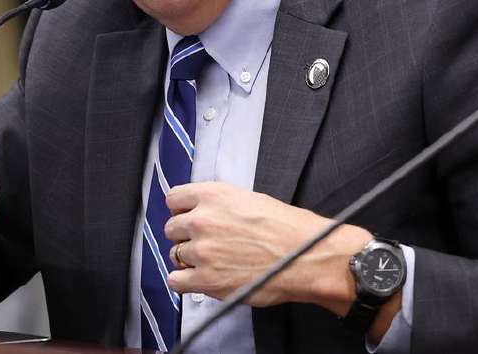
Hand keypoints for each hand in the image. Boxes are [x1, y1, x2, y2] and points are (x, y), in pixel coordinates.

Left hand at [163, 182, 371, 310]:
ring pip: (174, 254)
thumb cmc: (288, 229)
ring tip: (210, 262)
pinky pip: (176, 280)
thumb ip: (220, 204)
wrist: (306, 257)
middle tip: (204, 243)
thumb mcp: (251, 199)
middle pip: (171, 228)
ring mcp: (202, 251)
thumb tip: (204, 212)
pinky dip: (184, 281)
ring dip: (188, 259)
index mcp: (214, 195)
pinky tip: (199, 279)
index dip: (182, 210)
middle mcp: (202, 220)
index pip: (174, 198)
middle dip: (185, 236)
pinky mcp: (206, 280)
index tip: (187, 218)